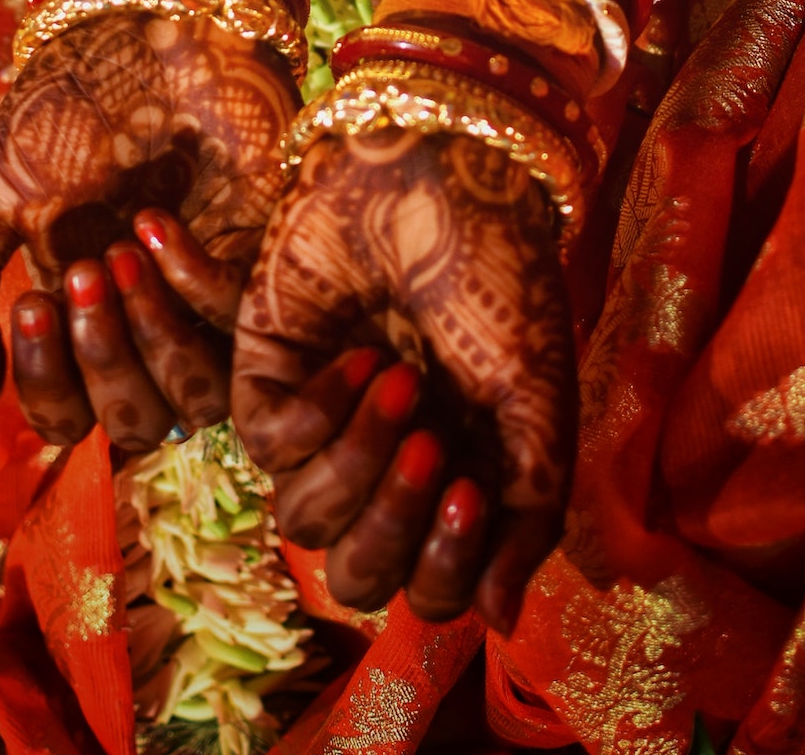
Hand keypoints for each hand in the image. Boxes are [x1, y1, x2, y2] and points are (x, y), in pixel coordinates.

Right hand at [0, 11, 295, 446]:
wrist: (136, 32)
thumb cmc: (63, 110)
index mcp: (81, 321)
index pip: (66, 420)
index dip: (47, 383)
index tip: (31, 302)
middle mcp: (147, 326)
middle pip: (133, 425)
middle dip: (99, 359)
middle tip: (86, 271)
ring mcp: (207, 299)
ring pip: (194, 397)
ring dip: (149, 335)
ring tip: (122, 251)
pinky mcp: (261, 262)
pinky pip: (237, 324)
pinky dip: (192, 282)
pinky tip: (162, 222)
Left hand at [230, 129, 576, 634]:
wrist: (444, 178)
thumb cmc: (503, 284)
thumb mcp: (540, 406)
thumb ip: (527, 517)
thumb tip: (499, 624)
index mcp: (452, 480)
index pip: (433, 588)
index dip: (447, 565)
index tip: (474, 489)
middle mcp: (383, 466)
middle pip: (359, 577)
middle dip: (393, 525)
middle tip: (433, 448)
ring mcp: (321, 424)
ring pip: (305, 524)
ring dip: (360, 462)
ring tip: (401, 381)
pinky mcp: (264, 376)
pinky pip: (268, 447)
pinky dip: (318, 411)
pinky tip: (359, 353)